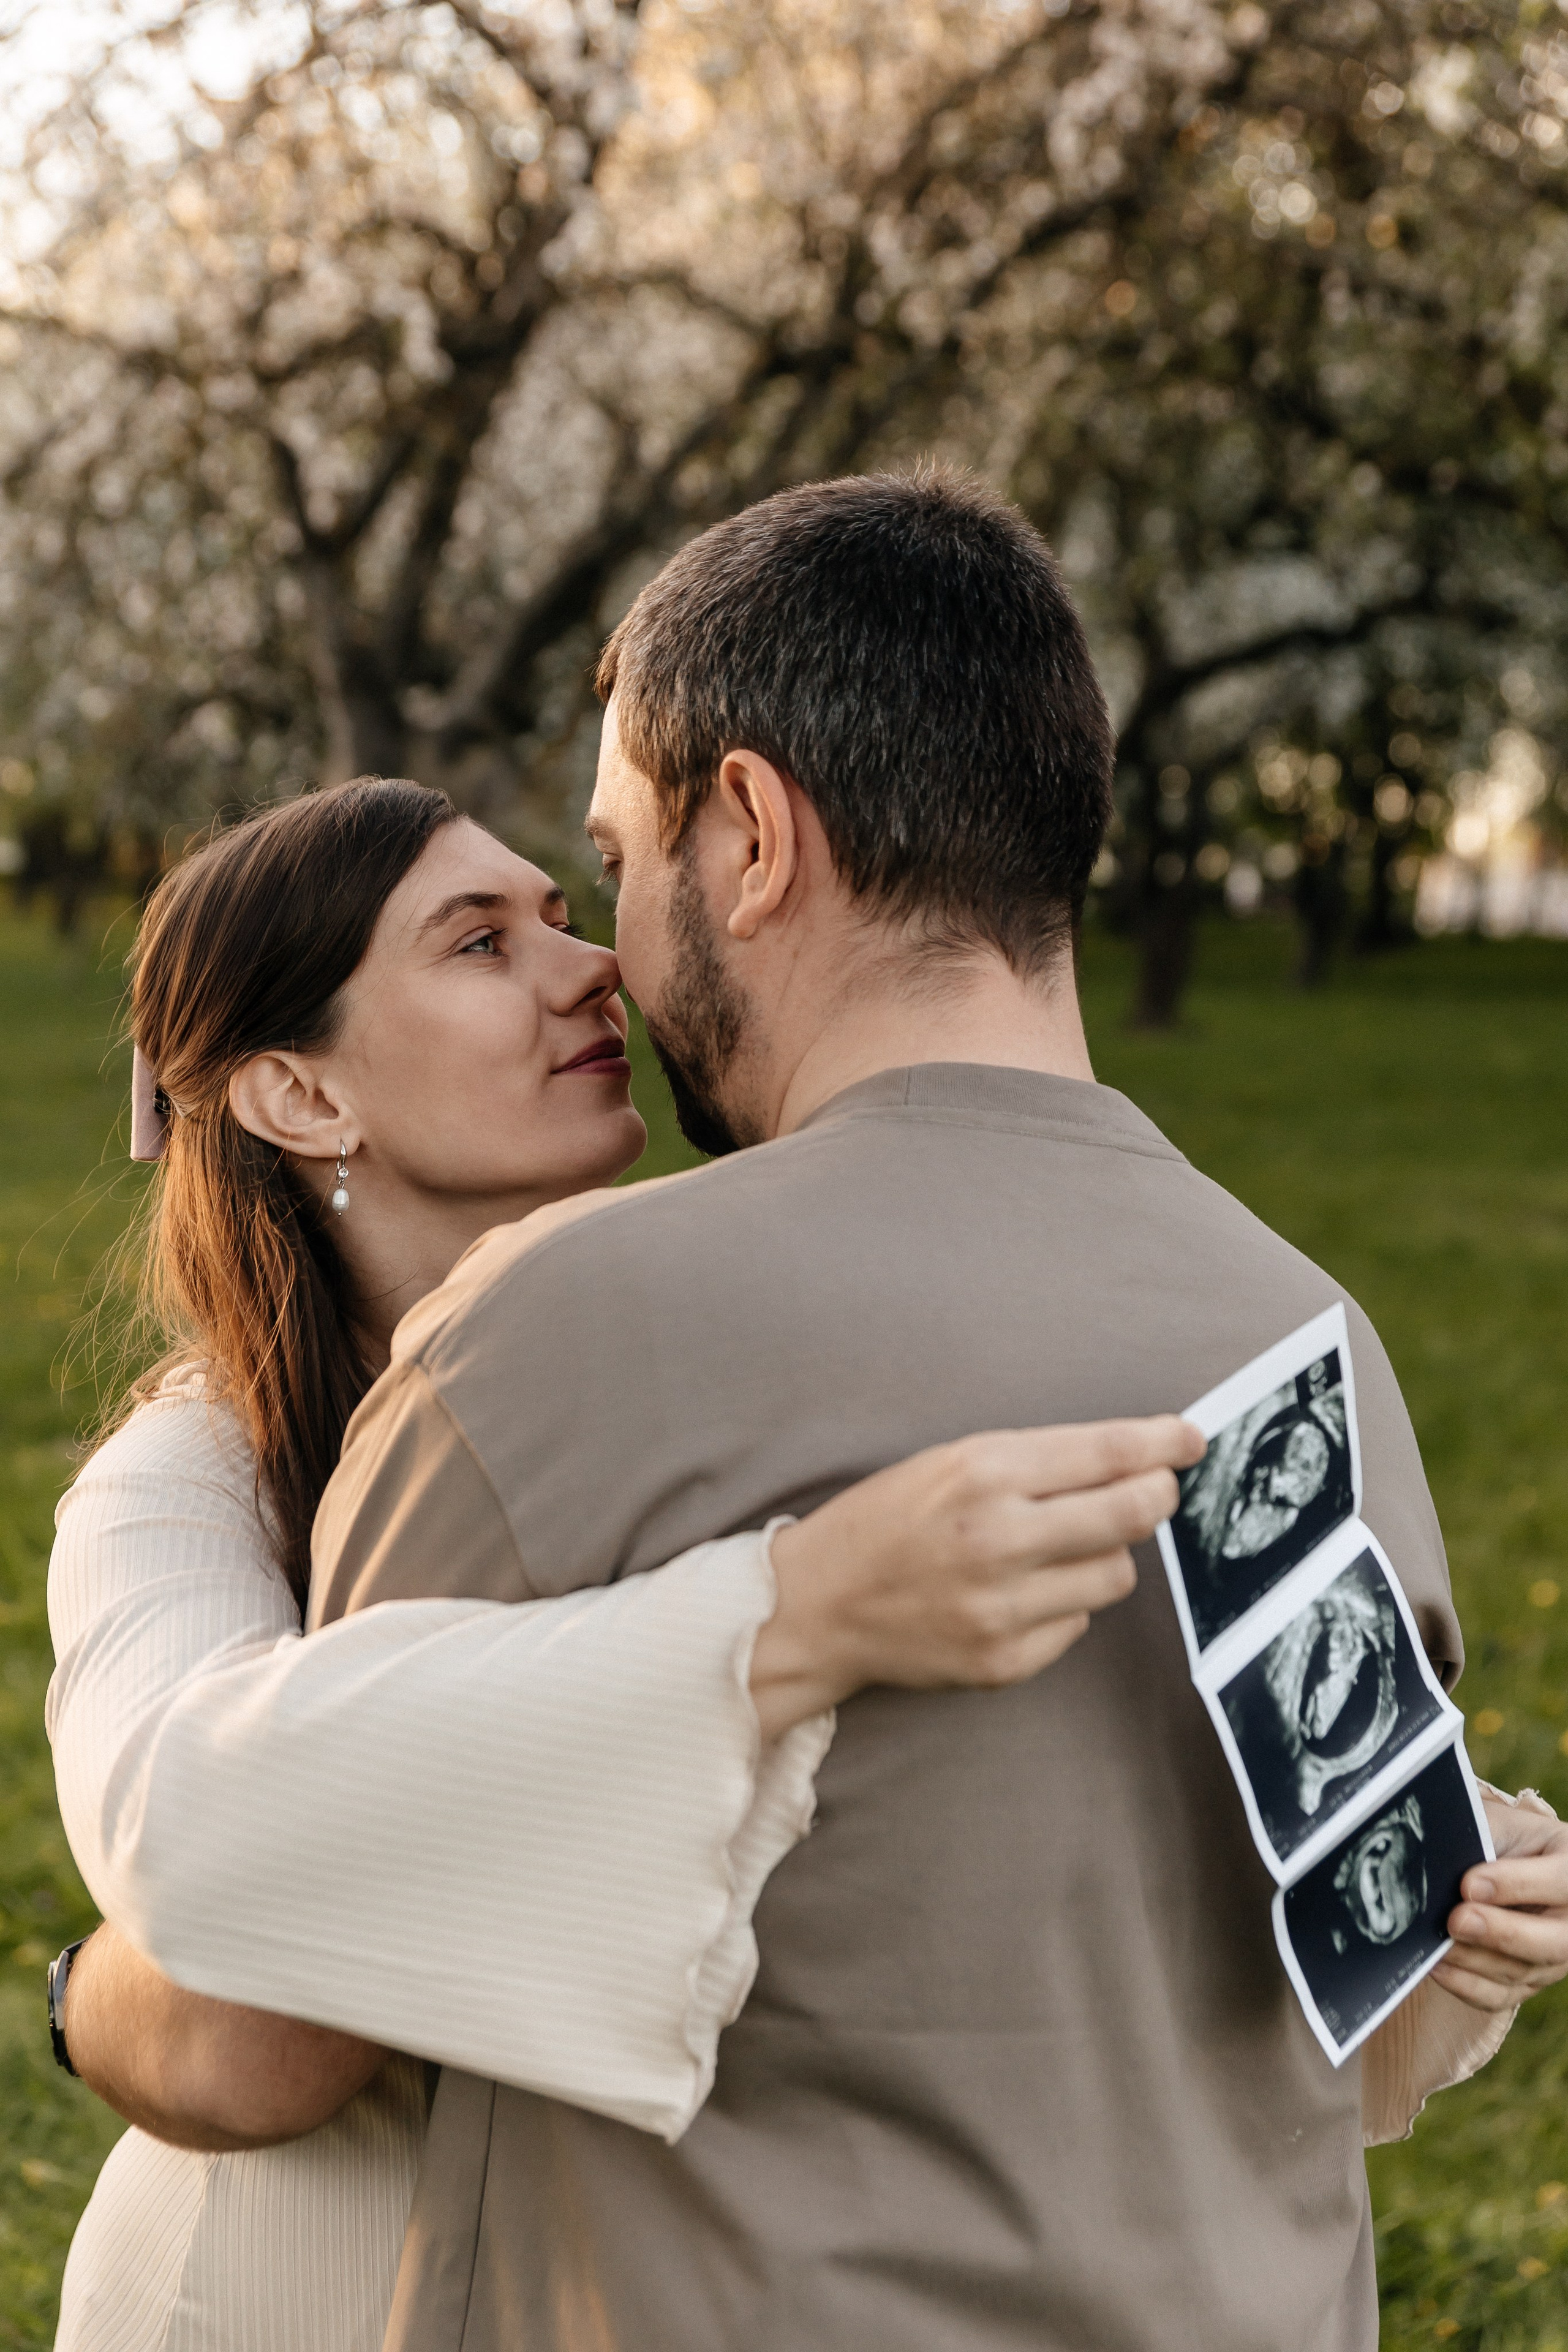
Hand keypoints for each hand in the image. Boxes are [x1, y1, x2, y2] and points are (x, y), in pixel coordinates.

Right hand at [750, 1416, 1203, 1740]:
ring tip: (1056, 1548)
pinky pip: (1078, 1626)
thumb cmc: (884, 1520)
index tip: (1190, 1441)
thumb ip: (1036, 1462)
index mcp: (982, 1472)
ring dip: (1102, 1555)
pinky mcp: (1003, 1660)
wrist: (817, 1605)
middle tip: (1155, 1491)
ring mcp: (1002, 1606)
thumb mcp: (949, 1462)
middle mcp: (998, 1538)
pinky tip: (1020, 1593)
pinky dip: (1064, 1605)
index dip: (1163, 1444)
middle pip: (1132, 1514)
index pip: (1108, 1453)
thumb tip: (1132, 1460)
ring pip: (1114, 1575)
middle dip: (1156, 1497)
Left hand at [1430, 1790, 1567, 2012]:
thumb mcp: (1497, 1824)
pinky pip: (1502, 1996)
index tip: (1469, 1884)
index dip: (1517, 1885)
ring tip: (1437, 1944)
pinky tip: (1437, 1966)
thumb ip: (1481, 1836)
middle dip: (1503, 1933)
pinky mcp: (1530, 1981)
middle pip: (1557, 1941)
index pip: (1561, 1880)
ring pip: (1525, 1972)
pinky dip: (1467, 1985)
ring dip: (1475, 1960)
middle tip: (1456, 1920)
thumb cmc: (1498, 1837)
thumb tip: (1437, 1854)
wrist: (1499, 1861)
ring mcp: (1557, 1956)